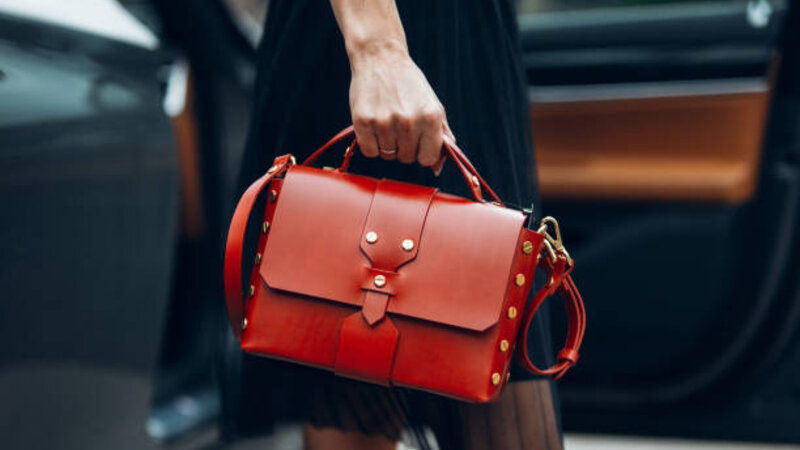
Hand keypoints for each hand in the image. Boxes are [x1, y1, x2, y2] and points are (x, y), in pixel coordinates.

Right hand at [348, 40, 454, 166]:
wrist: (381, 58)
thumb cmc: (409, 85)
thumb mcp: (433, 105)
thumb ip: (441, 136)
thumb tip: (437, 167)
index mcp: (431, 117)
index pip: (428, 159)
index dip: (422, 152)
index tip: (417, 141)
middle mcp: (409, 121)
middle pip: (406, 158)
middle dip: (404, 146)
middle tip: (399, 124)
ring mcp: (385, 122)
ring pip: (387, 155)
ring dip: (386, 143)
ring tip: (387, 120)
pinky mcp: (363, 121)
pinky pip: (370, 151)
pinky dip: (371, 143)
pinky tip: (374, 124)